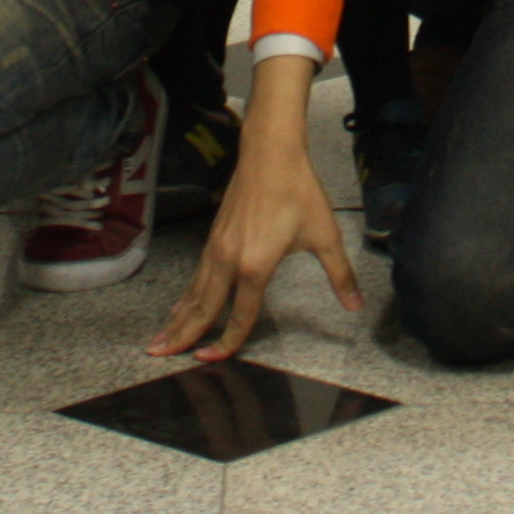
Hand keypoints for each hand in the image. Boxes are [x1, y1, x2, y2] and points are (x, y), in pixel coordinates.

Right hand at [150, 66, 358, 361]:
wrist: (270, 152)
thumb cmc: (298, 191)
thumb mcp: (325, 235)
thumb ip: (339, 274)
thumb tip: (356, 305)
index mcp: (255, 266)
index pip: (239, 317)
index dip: (225, 342)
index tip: (209, 361)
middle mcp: (229, 260)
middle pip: (202, 308)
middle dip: (181, 336)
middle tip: (157, 356)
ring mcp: (217, 247)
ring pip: (194, 292)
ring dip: (177, 318)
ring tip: (159, 340)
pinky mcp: (214, 236)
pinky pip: (196, 276)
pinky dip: (185, 295)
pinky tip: (180, 305)